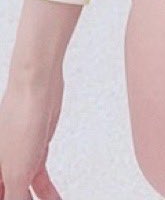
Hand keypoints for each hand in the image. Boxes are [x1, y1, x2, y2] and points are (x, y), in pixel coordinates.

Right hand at [0, 72, 64, 199]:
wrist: (36, 89)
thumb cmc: (19, 124)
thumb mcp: (16, 174)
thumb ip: (15, 199)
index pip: (1, 198)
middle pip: (11, 196)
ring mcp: (16, 163)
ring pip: (24, 195)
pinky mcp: (34, 155)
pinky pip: (38, 183)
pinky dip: (48, 195)